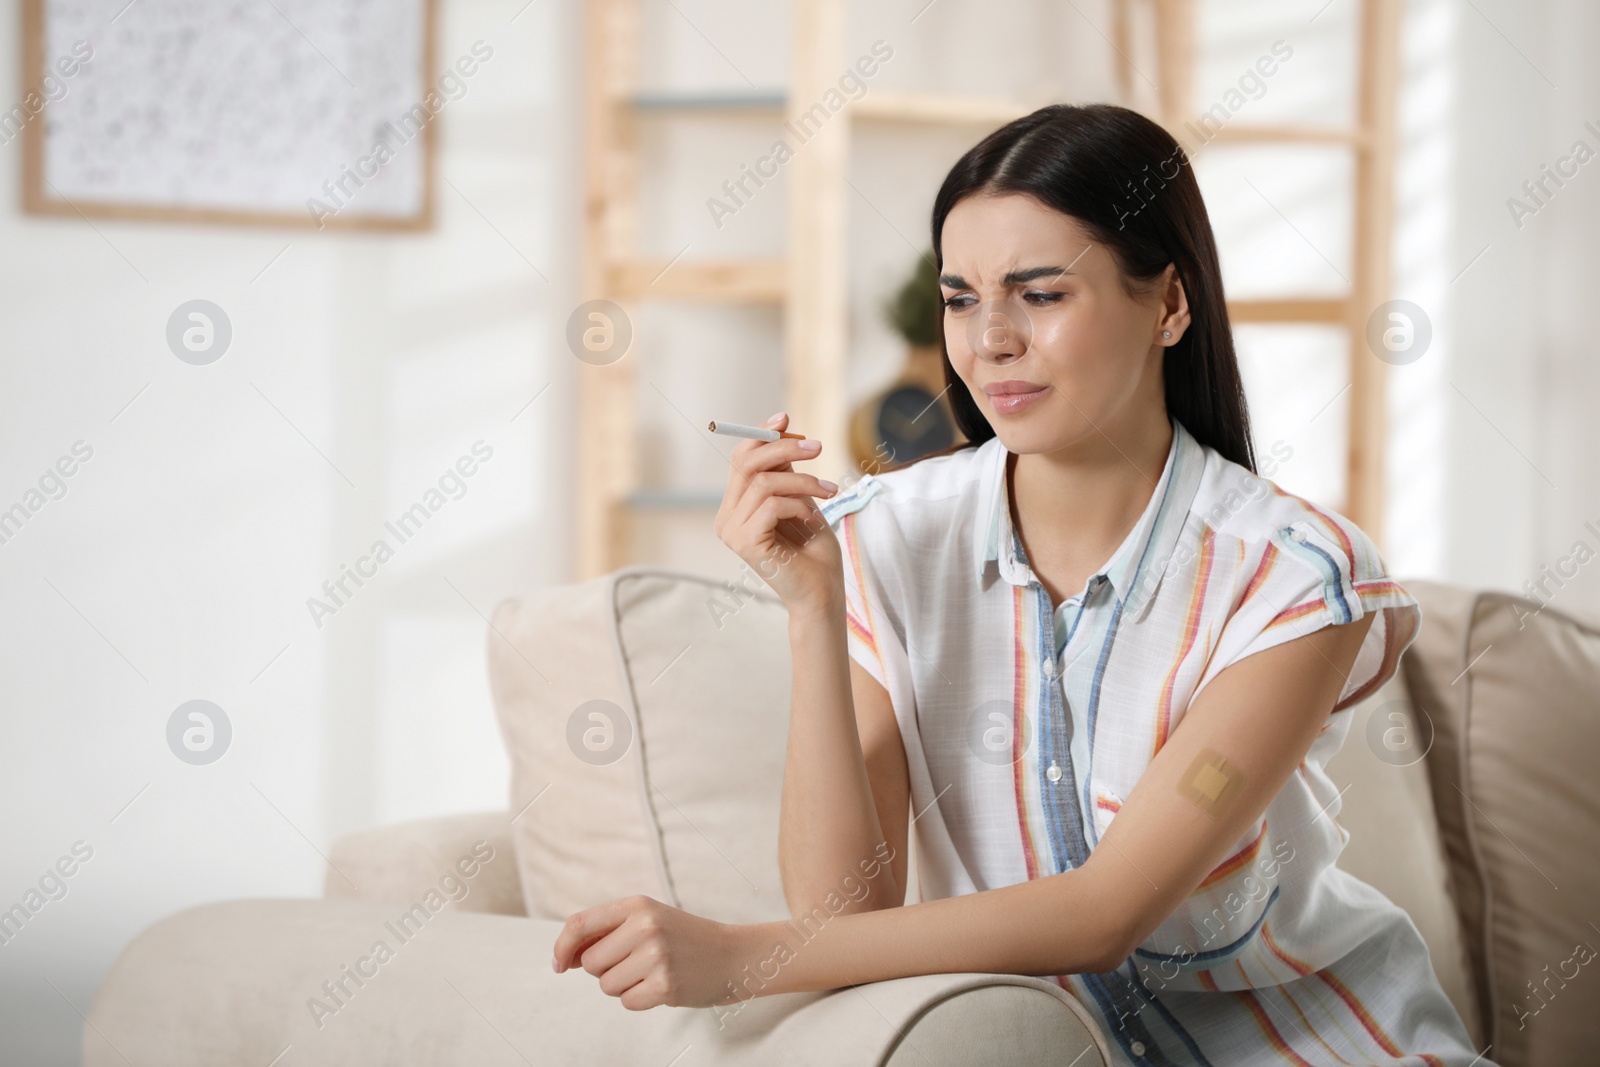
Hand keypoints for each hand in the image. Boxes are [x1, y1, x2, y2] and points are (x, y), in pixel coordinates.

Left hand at [551, 894, 753, 1009]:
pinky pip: (627, 1002)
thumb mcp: (647, 919)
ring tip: (651, 972)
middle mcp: (645, 926)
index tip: (558, 964)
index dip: (562, 947)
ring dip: (622, 985)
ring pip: (606, 985)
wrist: (731, 955)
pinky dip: (639, 1000)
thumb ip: (606, 932)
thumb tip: (564, 957)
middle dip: (604, 969)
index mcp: (637, 905)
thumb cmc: (682, 938)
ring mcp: (656, 956)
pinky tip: (660, 986)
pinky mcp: (665, 985)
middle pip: (590, 963)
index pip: (580, 924)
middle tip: (635, 962)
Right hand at [714, 412, 842, 613]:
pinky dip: (799, 505)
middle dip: (783, 447)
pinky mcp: (746, 543)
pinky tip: (813, 518)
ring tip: (829, 492)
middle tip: (818, 447)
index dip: (761, 434)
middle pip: (746, 463)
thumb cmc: (814, 551)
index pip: (740, 459)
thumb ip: (784, 472)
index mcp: (736, 507)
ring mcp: (732, 532)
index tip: (786, 418)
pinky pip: (772, 504)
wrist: (822, 594)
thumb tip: (781, 428)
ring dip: (804, 481)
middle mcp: (727, 518)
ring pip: (765, 483)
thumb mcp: (800, 499)